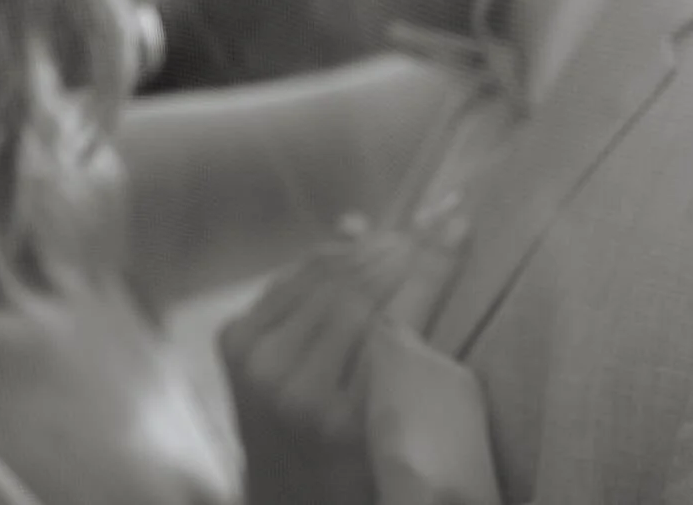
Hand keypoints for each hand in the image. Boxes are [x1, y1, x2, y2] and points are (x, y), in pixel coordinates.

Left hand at [219, 210, 470, 504]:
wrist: (284, 496)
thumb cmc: (362, 468)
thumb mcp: (397, 423)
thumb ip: (411, 349)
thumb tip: (416, 250)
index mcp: (340, 419)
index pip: (394, 318)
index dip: (429, 264)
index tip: (460, 222)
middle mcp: (289, 387)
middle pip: (355, 289)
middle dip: (401, 246)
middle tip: (436, 215)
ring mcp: (253, 361)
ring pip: (321, 275)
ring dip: (365, 248)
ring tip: (404, 232)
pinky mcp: (233, 341)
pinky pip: (290, 279)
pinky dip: (325, 258)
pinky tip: (356, 243)